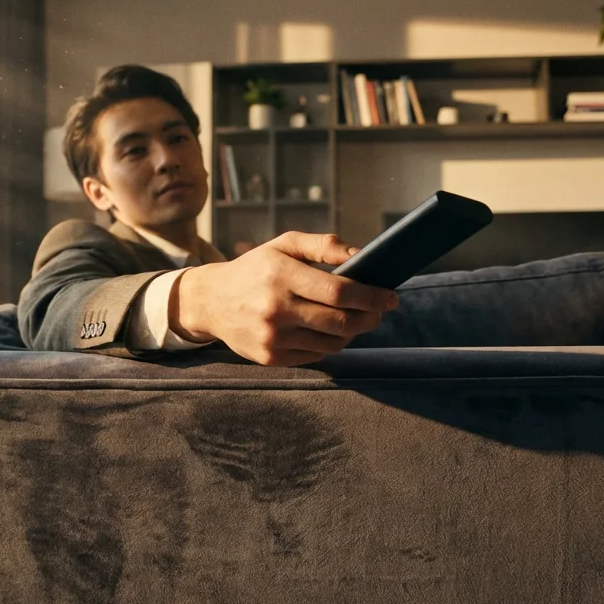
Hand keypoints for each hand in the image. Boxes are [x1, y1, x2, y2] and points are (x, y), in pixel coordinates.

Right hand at [171, 232, 398, 365]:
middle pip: (341, 322)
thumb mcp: (284, 245)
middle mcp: (276, 309)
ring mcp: (272, 337)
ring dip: (353, 332)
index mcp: (281, 276)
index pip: (339, 291)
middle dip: (370, 317)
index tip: (391, 296)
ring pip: (332, 343)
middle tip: (380, 311)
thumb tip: (361, 255)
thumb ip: (323, 245)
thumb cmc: (256, 269)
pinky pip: (316, 355)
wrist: (211, 301)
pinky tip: (330, 331)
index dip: (372, 296)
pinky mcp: (271, 357)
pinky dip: (331, 344)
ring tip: (356, 319)